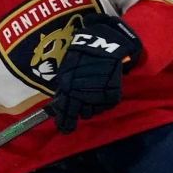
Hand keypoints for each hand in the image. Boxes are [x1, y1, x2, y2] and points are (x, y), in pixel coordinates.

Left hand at [48, 14, 140, 133]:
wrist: (104, 43)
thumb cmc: (82, 53)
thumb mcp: (67, 69)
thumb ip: (64, 87)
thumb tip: (59, 102)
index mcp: (69, 90)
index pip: (65, 112)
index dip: (64, 122)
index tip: (64, 129)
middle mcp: (83, 96)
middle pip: (83, 114)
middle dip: (81, 111)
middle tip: (82, 104)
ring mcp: (99, 97)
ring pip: (95, 111)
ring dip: (92, 106)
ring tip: (93, 93)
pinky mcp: (112, 96)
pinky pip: (106, 105)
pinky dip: (104, 100)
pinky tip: (103, 89)